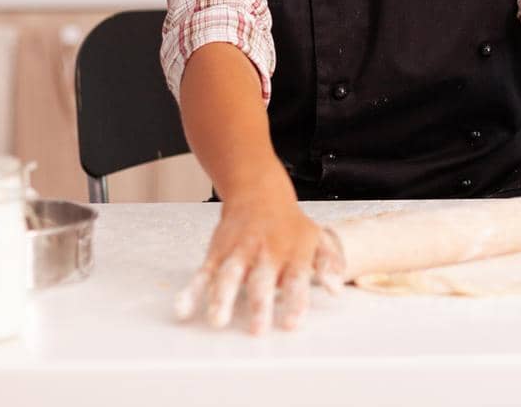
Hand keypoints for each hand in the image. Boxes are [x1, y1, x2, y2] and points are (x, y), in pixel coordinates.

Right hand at [173, 186, 343, 333]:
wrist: (258, 192)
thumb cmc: (290, 224)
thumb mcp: (318, 238)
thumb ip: (330, 263)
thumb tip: (337, 288)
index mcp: (293, 252)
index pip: (296, 278)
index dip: (295, 301)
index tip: (292, 324)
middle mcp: (265, 252)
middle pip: (261, 280)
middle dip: (259, 305)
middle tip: (257, 329)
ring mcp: (239, 252)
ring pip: (229, 275)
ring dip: (222, 297)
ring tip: (218, 320)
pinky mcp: (217, 253)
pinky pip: (203, 273)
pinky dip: (192, 291)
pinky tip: (183, 308)